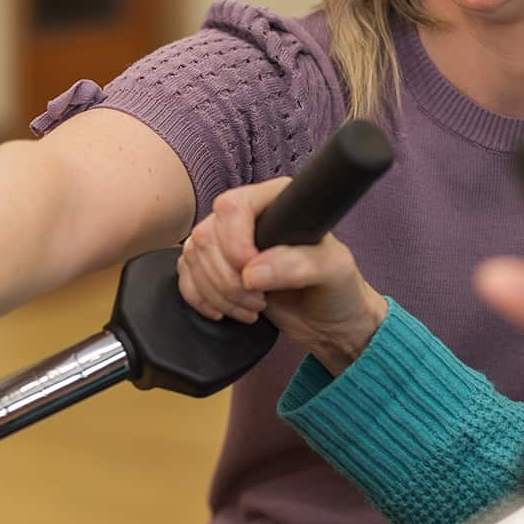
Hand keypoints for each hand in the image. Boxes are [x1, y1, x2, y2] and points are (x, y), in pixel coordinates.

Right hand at [175, 178, 387, 373]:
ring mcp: (227, 242)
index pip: (233, 206)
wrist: (329, 322)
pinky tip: (225, 311)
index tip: (251, 274)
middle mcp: (249, 216)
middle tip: (260, 299)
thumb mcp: (334, 271)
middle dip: (228, 280)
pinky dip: (200, 299)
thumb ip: (299, 266)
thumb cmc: (337, 288)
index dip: (234, 243)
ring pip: (193, 258)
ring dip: (218, 293)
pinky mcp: (214, 268)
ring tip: (254, 307)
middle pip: (206, 237)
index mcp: (277, 201)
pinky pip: (185, 277)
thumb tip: (252, 273)